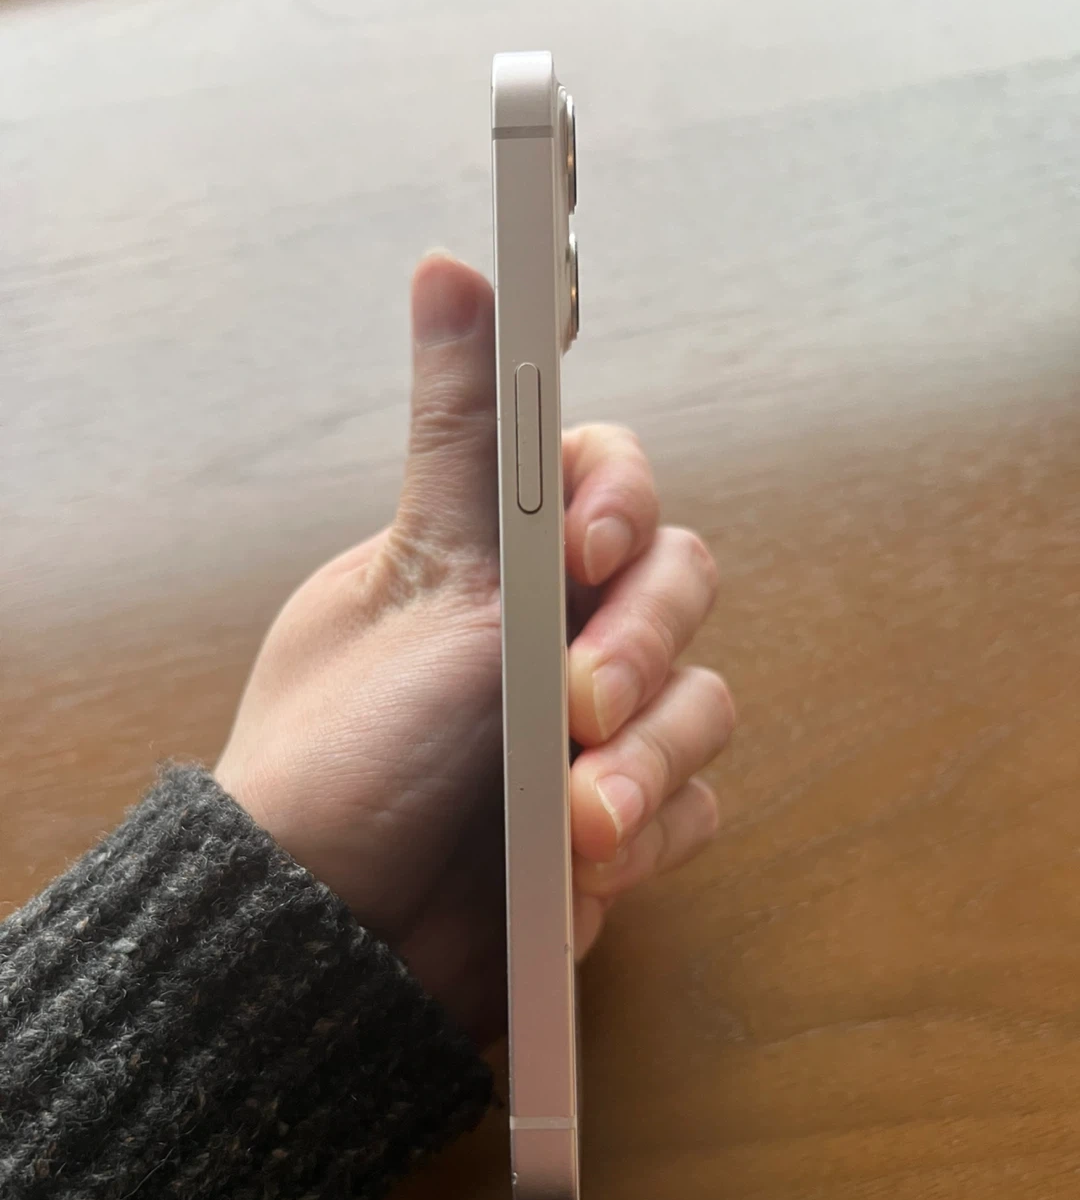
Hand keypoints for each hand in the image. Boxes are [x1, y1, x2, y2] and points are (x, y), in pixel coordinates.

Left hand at [215, 253, 732, 1043]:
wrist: (330, 935)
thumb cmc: (348, 752)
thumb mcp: (416, 579)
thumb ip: (463, 431)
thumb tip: (455, 263)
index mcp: (504, 559)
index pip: (614, 483)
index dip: (623, 503)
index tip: (587, 546)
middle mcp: (561, 632)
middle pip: (680, 590)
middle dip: (641, 647)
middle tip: (577, 705)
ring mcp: (597, 732)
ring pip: (705, 706)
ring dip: (651, 763)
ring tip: (580, 823)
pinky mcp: (624, 824)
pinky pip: (697, 808)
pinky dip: (652, 833)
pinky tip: (585, 867)